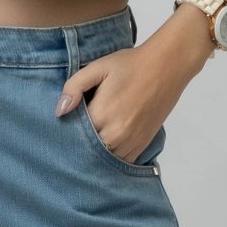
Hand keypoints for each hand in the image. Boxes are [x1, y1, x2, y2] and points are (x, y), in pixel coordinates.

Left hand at [56, 18, 207, 160]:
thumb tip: (59, 111)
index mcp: (102, 114)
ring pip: (104, 160)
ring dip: (95, 153)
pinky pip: (121, 161)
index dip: (67, 130)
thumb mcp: (97, 67)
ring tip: (89, 141)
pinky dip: (111, 157)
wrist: (167, 66)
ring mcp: (131, 141)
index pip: (74, 133)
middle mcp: (116, 133)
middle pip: (87, 151)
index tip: (64, 125)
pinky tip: (106, 146)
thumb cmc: (131, 64)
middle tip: (73, 135)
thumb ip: (74, 87)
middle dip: (79, 145)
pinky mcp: (142, 143)